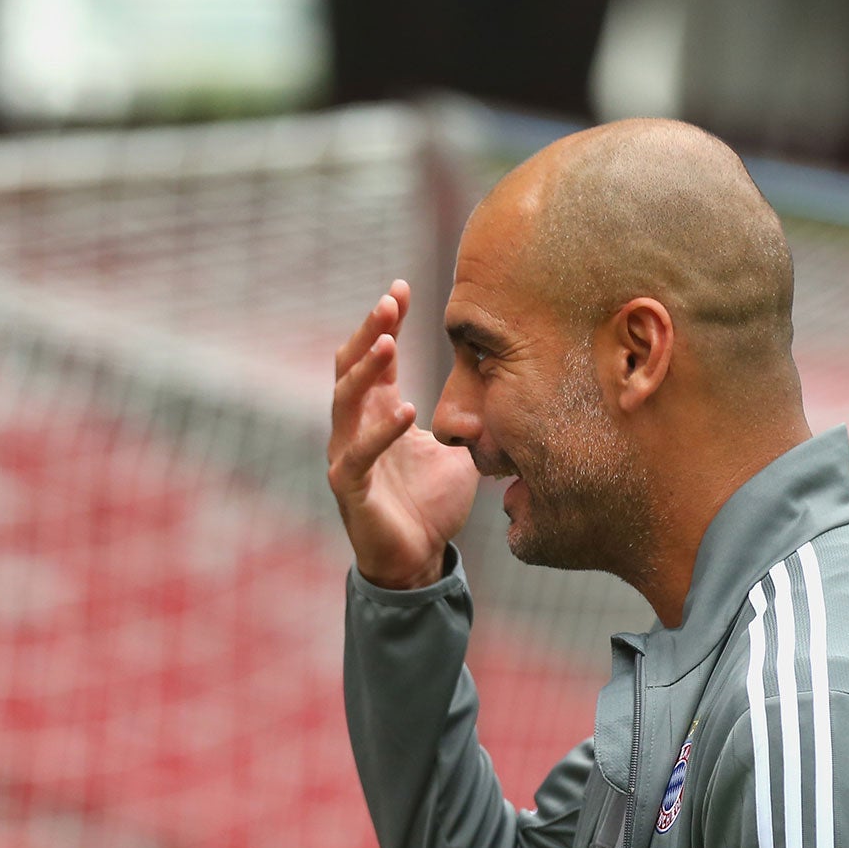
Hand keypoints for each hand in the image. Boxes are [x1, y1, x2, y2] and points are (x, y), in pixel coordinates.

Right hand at [327, 280, 480, 589]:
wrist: (418, 559)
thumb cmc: (432, 503)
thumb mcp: (457, 446)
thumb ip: (466, 413)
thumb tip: (505, 379)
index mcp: (377, 412)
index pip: (374, 356)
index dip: (385, 321)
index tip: (402, 288)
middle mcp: (355, 427)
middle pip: (350, 366)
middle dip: (368, 332)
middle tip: (389, 301)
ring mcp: (347, 455)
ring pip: (344, 401)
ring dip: (366, 369)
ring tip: (389, 341)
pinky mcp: (350, 488)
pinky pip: (358, 454)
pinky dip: (381, 433)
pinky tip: (405, 411)